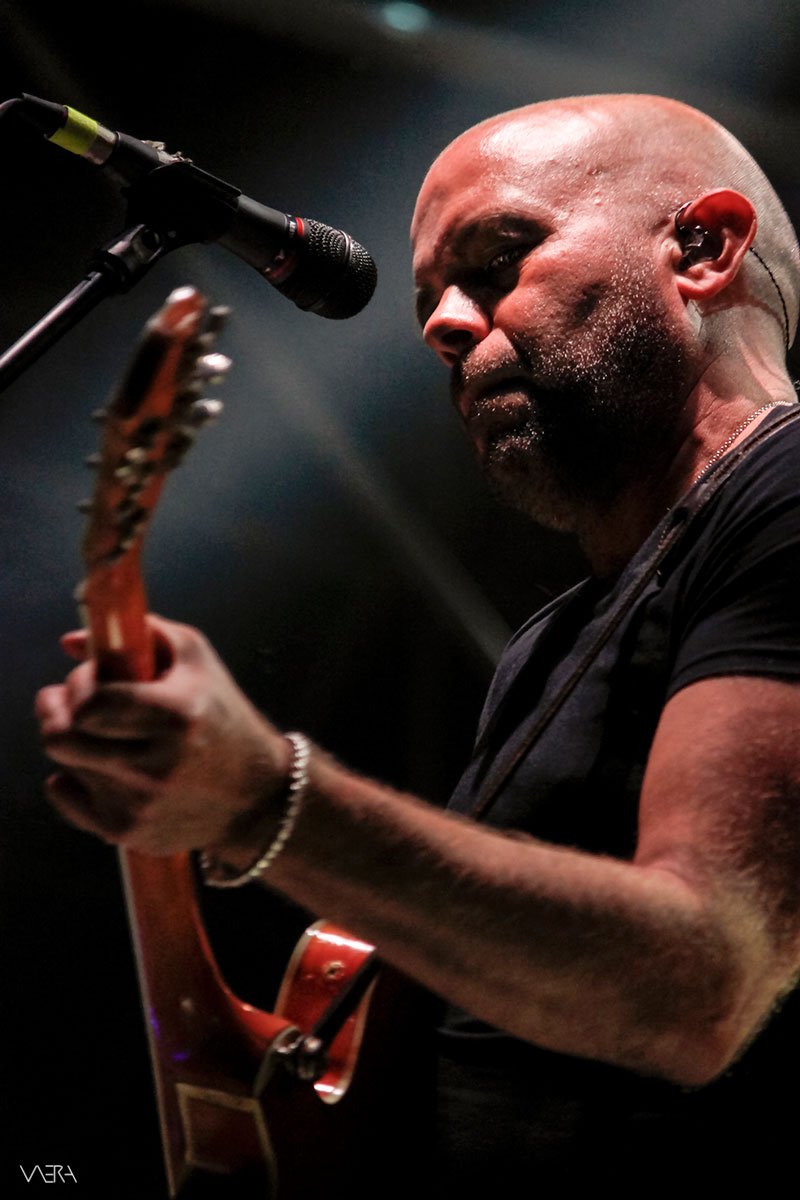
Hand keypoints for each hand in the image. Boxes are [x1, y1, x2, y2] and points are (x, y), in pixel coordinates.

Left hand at [35, 615, 291, 854]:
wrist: (258, 797)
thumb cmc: (224, 717)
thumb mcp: (198, 660)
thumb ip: (141, 633)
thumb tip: (70, 641)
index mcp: (176, 715)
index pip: (90, 701)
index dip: (82, 683)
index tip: (96, 677)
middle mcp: (156, 766)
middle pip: (60, 737)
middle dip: (57, 711)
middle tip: (74, 701)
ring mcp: (138, 805)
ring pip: (62, 763)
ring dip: (73, 740)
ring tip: (99, 730)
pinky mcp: (126, 832)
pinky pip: (63, 796)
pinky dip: (70, 777)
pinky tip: (98, 765)